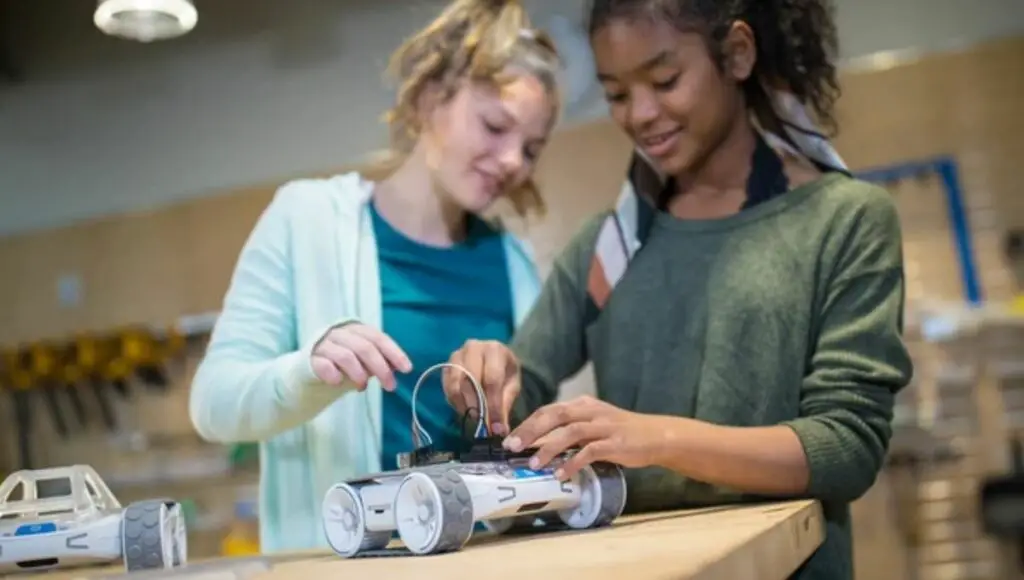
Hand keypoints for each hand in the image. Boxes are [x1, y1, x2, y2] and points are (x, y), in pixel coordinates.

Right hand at [310, 323, 411, 390]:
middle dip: (381, 368)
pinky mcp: (309, 359)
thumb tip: (399, 367)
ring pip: (346, 356)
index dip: (394, 353)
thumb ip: (379, 361)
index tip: (406, 369)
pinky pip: (324, 365)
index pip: (378, 338)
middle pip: (364, 347)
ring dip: (359, 373)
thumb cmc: (340, 366)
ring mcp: (322, 345)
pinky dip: (334, 374)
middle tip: (390, 386)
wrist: (307, 374)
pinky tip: (338, 383)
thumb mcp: (363, 363)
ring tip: (362, 386)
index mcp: (355, 330)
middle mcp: (339, 333)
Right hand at [443, 340, 519, 434]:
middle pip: (470, 380)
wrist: (493, 356)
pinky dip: (454, 403)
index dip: (493, 405)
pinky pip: (446, 387)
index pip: (492, 379)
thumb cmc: (504, 371)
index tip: (495, 426)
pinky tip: (464, 409)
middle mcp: (473, 348)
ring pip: (455, 384)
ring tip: (474, 418)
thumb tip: (498, 430)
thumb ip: (504, 405)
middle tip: (482, 423)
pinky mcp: (446, 365)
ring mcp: (456, 355)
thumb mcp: (512, 385)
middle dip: (476, 406)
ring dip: (464, 406)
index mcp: (494, 349)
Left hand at [503, 396, 668, 480]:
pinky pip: (590, 452)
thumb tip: (538, 445)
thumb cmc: (620, 432)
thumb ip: (570, 430)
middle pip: (554, 416)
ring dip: (549, 448)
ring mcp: (604, 426)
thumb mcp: (593, 424)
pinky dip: (573, 463)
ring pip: (570, 433)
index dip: (528, 423)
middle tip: (512, 447)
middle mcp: (591, 411)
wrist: (656, 435)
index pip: (549, 410)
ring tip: (534, 464)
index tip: (509, 439)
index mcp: (583, 405)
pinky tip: (561, 474)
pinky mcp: (615, 443)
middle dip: (531, 431)